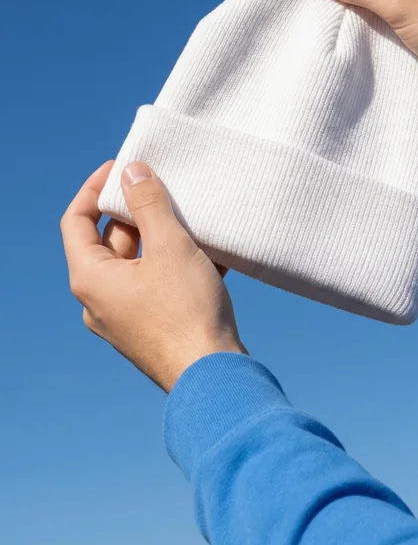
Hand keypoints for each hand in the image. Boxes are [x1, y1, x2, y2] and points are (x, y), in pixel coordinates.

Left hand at [61, 161, 246, 391]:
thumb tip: (131, 172)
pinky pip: (157, 285)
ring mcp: (125, 317)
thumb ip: (149, 204)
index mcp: (91, 278)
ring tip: (193, 217)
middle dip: (139, 212)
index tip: (122, 168)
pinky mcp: (152, 328)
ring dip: (163, 237)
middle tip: (166, 188)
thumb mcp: (169, 246)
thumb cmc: (187, 311)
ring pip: (139, 263)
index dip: (95, 188)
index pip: (77, 221)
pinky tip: (210, 252)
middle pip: (110, 241)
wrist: (213, 376)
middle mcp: (100, 300)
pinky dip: (176, 264)